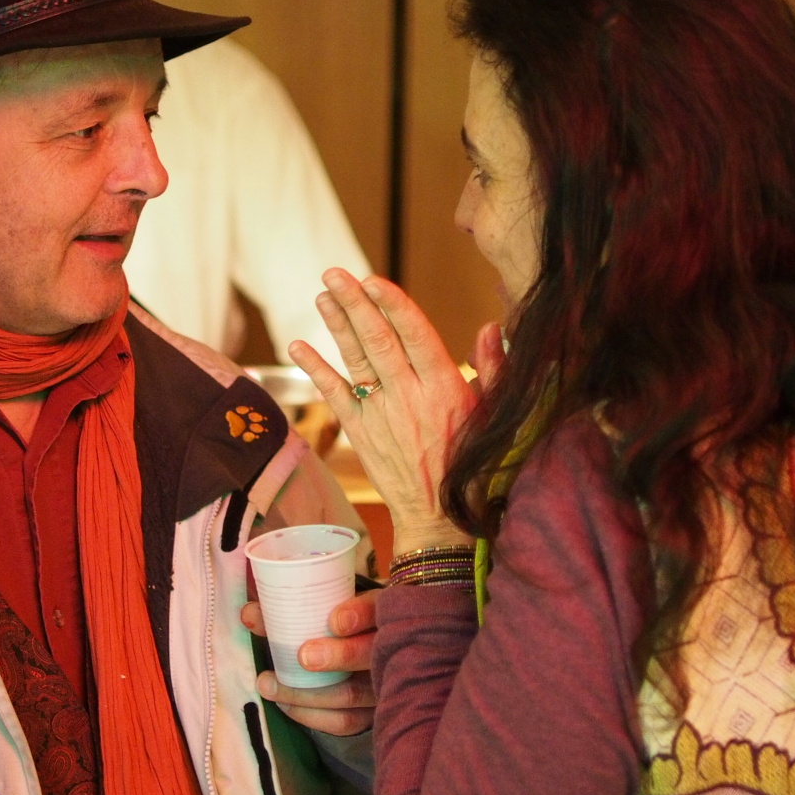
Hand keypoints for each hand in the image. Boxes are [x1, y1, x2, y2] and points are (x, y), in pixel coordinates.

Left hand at [242, 589, 377, 734]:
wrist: (369, 654)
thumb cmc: (340, 624)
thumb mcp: (328, 608)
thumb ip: (294, 609)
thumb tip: (248, 613)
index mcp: (382, 611)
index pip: (379, 608)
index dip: (360, 614)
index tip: (335, 621)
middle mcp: (390, 649)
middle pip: (371, 654)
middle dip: (339, 656)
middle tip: (303, 656)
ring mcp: (385, 685)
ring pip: (352, 694)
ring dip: (307, 692)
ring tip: (269, 683)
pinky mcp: (372, 713)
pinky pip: (344, 721)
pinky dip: (311, 715)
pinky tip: (285, 705)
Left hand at [289, 269, 505, 551]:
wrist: (442, 520)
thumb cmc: (477, 466)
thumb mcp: (497, 416)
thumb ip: (494, 368)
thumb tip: (491, 327)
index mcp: (444, 388)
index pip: (414, 334)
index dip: (392, 304)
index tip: (374, 279)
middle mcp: (408, 397)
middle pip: (377, 341)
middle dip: (355, 304)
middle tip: (335, 273)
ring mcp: (380, 415)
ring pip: (355, 361)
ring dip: (336, 325)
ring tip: (322, 294)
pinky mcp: (361, 433)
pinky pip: (334, 395)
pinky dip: (315, 369)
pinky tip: (298, 346)